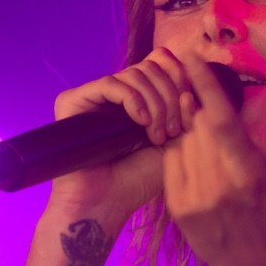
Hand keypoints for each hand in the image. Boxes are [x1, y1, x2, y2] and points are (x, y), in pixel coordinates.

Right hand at [48, 48, 196, 220]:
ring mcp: (95, 96)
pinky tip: (140, 123)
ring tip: (156, 136)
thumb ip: (188, 114)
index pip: (162, 62)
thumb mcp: (176, 144)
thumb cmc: (140, 179)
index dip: (179, 77)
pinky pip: (110, 83)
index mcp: (141, 97)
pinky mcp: (74, 101)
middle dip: (171, 96)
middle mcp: (117, 92)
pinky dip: (132, 100)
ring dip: (155, 104)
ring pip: (136, 73)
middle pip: (153, 66)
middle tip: (172, 132)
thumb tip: (191, 87)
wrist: (107, 203)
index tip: (189, 108)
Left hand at [163, 56, 265, 265]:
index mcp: (249, 176)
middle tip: (211, 106)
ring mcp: (194, 200)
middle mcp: (218, 187)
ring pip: (184, 141)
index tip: (190, 58)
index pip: (220, 121)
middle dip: (203, 109)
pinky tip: (199, 158)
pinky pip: (172, 161)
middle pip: (199, 126)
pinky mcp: (178, 209)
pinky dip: (183, 151)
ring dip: (193, 130)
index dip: (203, 86)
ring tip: (209, 137)